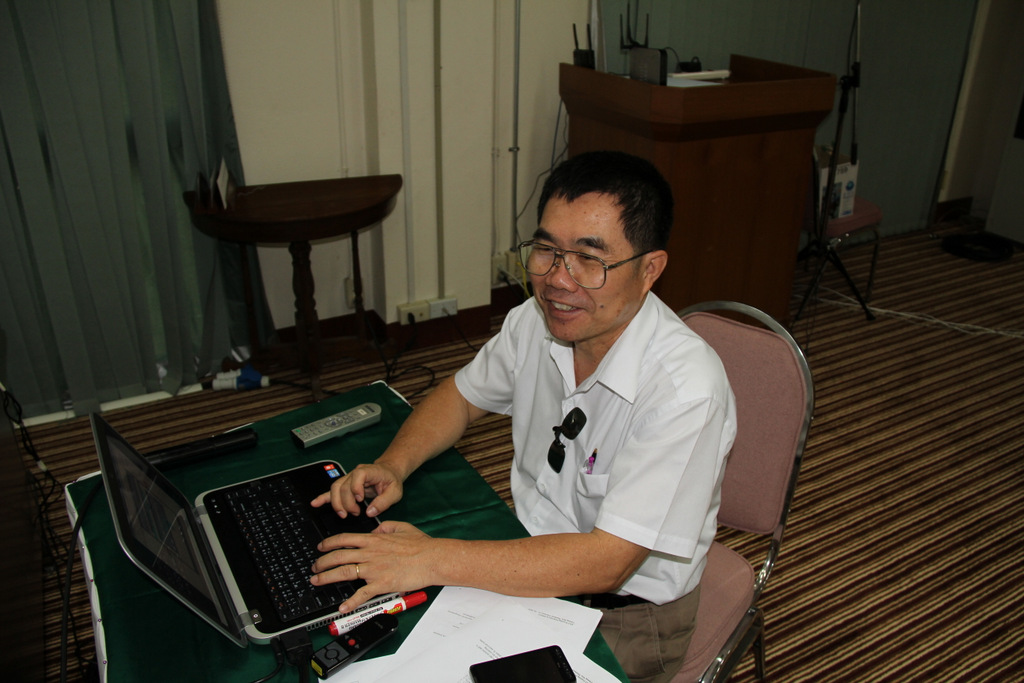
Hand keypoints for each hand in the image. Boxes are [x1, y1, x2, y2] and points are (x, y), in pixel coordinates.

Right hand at [310, 462, 404, 517]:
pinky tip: (315, 503)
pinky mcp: (345, 485)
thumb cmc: (391, 481)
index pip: (358, 475)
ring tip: (344, 514)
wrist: (389, 472)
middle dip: (347, 502)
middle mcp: (356, 473)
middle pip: (343, 485)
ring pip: (335, 488)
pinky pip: (331, 491)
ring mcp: (348, 478)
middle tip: (355, 513)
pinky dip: (323, 498)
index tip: (360, 500)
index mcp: (369, 471)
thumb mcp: (395, 491)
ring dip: (336, 503)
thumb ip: (384, 502)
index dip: (356, 488)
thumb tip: (370, 512)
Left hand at [310, 521, 436, 612]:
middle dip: (322, 562)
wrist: (433, 558)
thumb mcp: (402, 527)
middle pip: (339, 556)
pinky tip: (341, 607)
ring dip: (327, 577)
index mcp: (375, 539)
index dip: (329, 543)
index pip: (345, 539)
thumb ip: (386, 526)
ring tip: (317, 582)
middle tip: (314, 567)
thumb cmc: (422, 545)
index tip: (321, 547)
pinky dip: (350, 602)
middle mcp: (371, 553)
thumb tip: (377, 528)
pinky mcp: (381, 584)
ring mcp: (374, 569)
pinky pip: (362, 594)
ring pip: (344, 572)